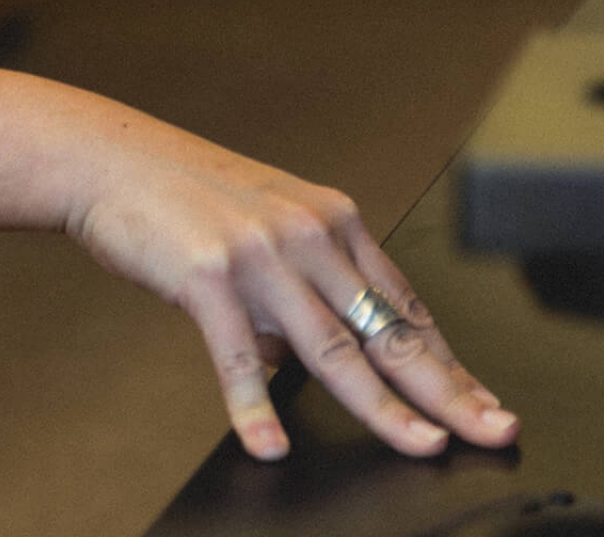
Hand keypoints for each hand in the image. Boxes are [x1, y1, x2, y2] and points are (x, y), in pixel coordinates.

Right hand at [70, 126, 518, 461]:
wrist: (109, 159)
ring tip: (419, 445)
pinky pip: (239, 356)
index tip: (486, 403)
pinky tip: (269, 444)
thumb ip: (301, 284)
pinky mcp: (208, 277)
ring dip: (383, 407)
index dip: (449, 362)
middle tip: (494, 429)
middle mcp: (308, 235)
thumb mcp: (265, 222)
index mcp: (331, 221)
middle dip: (448, 389)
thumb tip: (308, 357)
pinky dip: (255, 407)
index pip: (405, 307)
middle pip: (388, 331)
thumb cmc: (184, 193)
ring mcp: (261, 256)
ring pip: (335, 349)